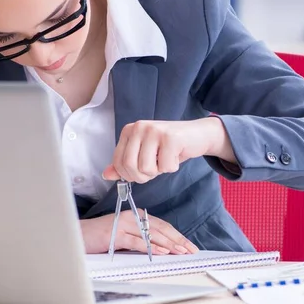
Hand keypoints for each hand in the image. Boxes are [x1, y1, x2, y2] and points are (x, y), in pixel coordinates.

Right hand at [80, 210, 199, 254]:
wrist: (78, 235)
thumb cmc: (101, 237)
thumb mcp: (125, 235)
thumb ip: (141, 238)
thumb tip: (162, 249)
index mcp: (136, 216)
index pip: (162, 225)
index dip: (177, 235)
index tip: (188, 245)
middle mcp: (133, 217)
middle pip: (161, 228)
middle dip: (178, 240)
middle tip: (190, 249)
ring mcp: (124, 225)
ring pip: (152, 234)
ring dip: (168, 244)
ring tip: (181, 251)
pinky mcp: (116, 234)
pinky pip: (137, 241)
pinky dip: (150, 247)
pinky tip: (161, 252)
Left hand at [102, 117, 235, 182]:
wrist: (198, 134)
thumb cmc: (170, 146)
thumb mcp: (144, 154)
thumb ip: (125, 164)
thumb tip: (106, 175)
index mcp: (129, 130)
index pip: (118, 163)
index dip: (130, 175)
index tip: (142, 170)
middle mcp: (139, 127)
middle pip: (130, 167)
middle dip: (144, 176)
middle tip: (156, 168)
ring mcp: (154, 131)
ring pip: (146, 169)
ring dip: (159, 171)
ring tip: (166, 159)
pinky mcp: (170, 138)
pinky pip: (165, 167)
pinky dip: (172, 167)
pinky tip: (176, 156)